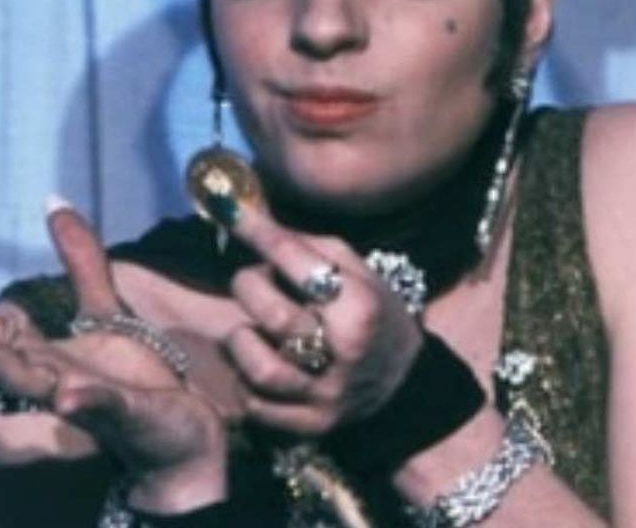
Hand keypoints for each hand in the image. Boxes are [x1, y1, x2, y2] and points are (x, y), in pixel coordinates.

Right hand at [0, 204, 236, 511]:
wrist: (176, 432)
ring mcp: (74, 397)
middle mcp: (41, 376)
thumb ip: (81, 261)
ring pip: (16, 377)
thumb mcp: (106, 308)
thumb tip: (52, 202)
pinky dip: (79, 400)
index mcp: (34, 352)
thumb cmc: (132, 375)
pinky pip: (94, 406)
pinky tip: (62, 395)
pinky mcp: (117, 414)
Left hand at [215, 197, 428, 436]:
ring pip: (258, 369)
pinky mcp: (312, 426)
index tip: (229, 209)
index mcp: (360, 305)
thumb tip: (247, 217)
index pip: (295, 259)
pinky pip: (257, 408)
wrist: (406, 381)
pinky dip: (245, 383)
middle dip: (249, 288)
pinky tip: (257, 364)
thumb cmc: (374, 313)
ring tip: (250, 331)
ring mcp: (329, 394)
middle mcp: (346, 352)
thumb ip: (305, 246)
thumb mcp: (356, 271)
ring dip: (241, 342)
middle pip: (272, 314)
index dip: (257, 231)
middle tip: (254, 282)